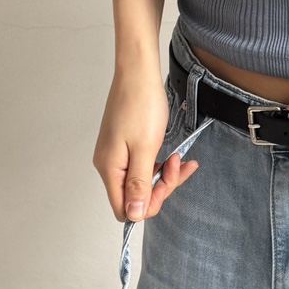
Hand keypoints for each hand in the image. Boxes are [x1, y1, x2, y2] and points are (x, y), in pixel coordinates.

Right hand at [92, 65, 199, 221]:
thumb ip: (139, 184)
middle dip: (162, 186)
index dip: (149, 204)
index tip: (167, 184)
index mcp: (110, 168)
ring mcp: (116, 155)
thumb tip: (134, 214)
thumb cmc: (141, 104)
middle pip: (135, 196)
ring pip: (142, 181)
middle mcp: (109, 165)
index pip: (125, 209)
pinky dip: (160, 163)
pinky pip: (143, 166)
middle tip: (178, 166)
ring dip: (164, 174)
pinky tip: (173, 154)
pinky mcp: (124, 146)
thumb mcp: (145, 148)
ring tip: (179, 158)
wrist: (139, 74)